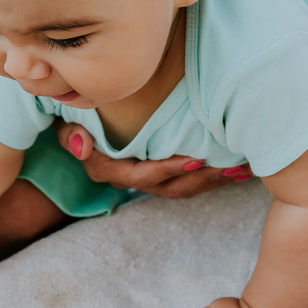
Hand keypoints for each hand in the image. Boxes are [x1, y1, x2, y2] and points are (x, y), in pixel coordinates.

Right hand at [55, 121, 251, 198]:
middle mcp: (128, 179)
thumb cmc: (77, 118)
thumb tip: (83, 146)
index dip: (168, 169)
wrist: (82, 124)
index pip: (140, 174)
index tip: (196, 157)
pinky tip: (238, 171)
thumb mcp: (66, 124)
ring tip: (241, 170)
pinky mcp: (160, 176)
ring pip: (183, 188)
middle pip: (169, 186)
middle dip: (202, 178)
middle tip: (231, 166)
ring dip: (212, 181)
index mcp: (108, 169)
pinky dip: (212, 178)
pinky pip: (188, 183)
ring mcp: (146, 180)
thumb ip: (72, 134)